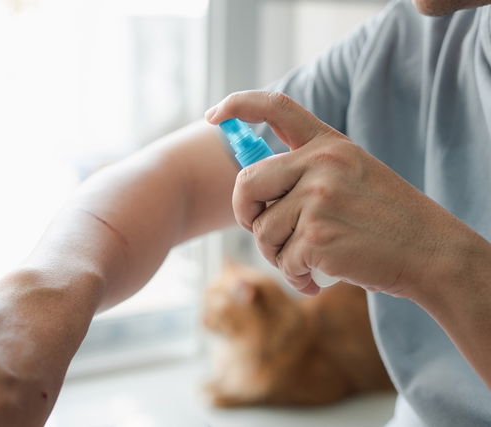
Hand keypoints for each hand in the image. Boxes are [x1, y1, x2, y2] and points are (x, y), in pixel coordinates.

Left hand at [206, 90, 465, 296]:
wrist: (431, 252)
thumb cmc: (387, 219)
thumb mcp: (352, 175)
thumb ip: (308, 174)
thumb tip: (252, 195)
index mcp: (329, 144)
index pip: (276, 107)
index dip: (238, 105)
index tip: (213, 115)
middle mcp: (320, 164)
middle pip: (245, 184)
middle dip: (245, 213)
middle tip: (260, 229)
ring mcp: (318, 199)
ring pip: (262, 232)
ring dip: (278, 255)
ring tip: (306, 262)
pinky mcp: (317, 237)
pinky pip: (283, 261)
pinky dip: (296, 276)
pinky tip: (316, 279)